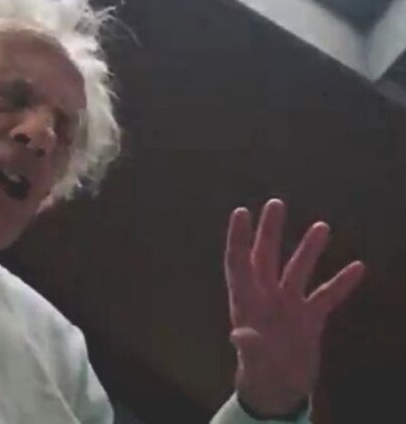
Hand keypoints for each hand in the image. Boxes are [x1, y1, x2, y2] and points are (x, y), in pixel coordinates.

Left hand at [223, 199, 364, 415]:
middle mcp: (266, 298)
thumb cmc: (260, 375)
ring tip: (321, 226)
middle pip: (266, 258)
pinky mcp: (309, 319)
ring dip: (309, 249)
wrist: (280, 392)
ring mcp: (288, 306)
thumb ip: (248, 345)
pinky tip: (356, 266)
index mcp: (247, 302)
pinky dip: (340, 283)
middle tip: (276, 203)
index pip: (239, 263)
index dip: (238, 239)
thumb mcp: (254, 359)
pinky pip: (326, 296)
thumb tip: (238, 334)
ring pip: (298, 271)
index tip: (241, 212)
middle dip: (269, 231)